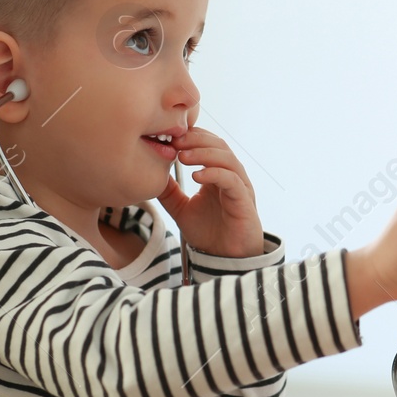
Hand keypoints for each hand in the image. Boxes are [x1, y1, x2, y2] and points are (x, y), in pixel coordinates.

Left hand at [158, 126, 265, 258]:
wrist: (225, 260)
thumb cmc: (209, 233)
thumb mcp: (181, 209)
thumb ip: (169, 191)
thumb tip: (151, 173)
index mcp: (217, 173)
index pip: (208, 143)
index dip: (190, 137)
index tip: (168, 137)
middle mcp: (231, 175)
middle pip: (218, 145)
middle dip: (196, 140)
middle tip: (174, 141)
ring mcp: (240, 186)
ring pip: (227, 158)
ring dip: (204, 153)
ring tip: (182, 156)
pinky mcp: (244, 201)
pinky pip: (232, 180)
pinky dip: (215, 174)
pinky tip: (196, 176)